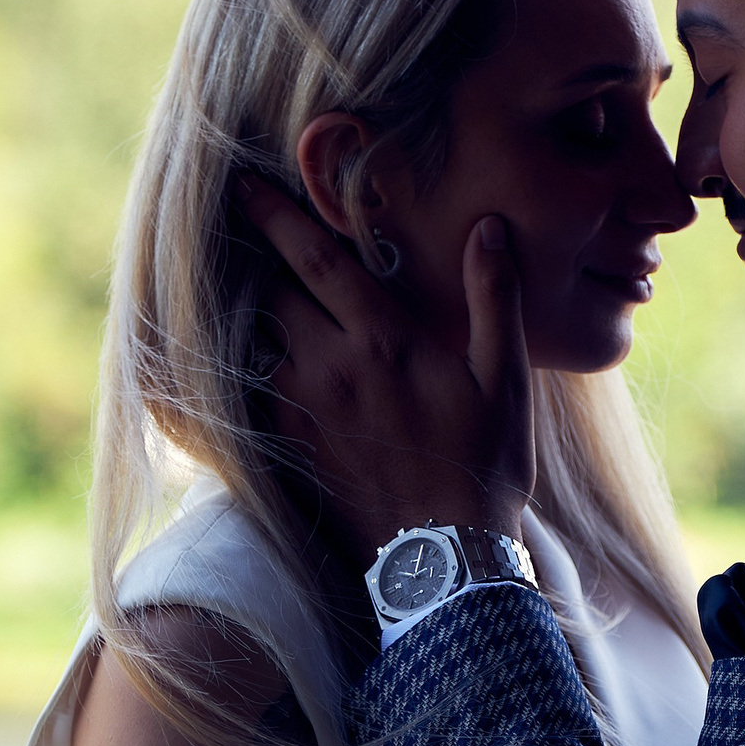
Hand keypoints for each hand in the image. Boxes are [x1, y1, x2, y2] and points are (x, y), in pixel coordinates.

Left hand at [237, 182, 532, 556]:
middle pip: (271, 292)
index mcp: (383, 339)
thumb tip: (489, 228)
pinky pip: (254, 390)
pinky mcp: (290, 446)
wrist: (442, 560)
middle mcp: (330, 365)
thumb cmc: (485, 466)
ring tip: (242, 288)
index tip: (245, 185)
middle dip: (257, 259)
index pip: (316, 260)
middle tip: (239, 228)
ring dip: (251, 311)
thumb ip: (495, 298)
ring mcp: (302, 408)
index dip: (277, 217)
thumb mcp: (505, 380)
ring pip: (256, 340)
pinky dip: (250, 363)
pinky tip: (254, 356)